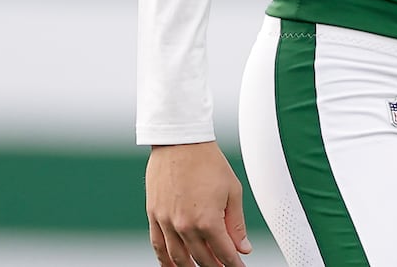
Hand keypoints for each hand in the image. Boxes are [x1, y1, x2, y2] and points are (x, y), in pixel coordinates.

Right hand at [145, 142, 250, 266]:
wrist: (181, 143)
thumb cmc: (208, 163)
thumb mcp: (233, 192)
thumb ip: (236, 224)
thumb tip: (243, 248)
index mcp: (208, 220)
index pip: (223, 253)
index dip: (233, 264)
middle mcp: (184, 225)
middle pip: (201, 259)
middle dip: (215, 266)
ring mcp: (166, 222)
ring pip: (178, 258)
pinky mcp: (153, 216)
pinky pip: (158, 246)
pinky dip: (166, 260)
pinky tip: (174, 266)